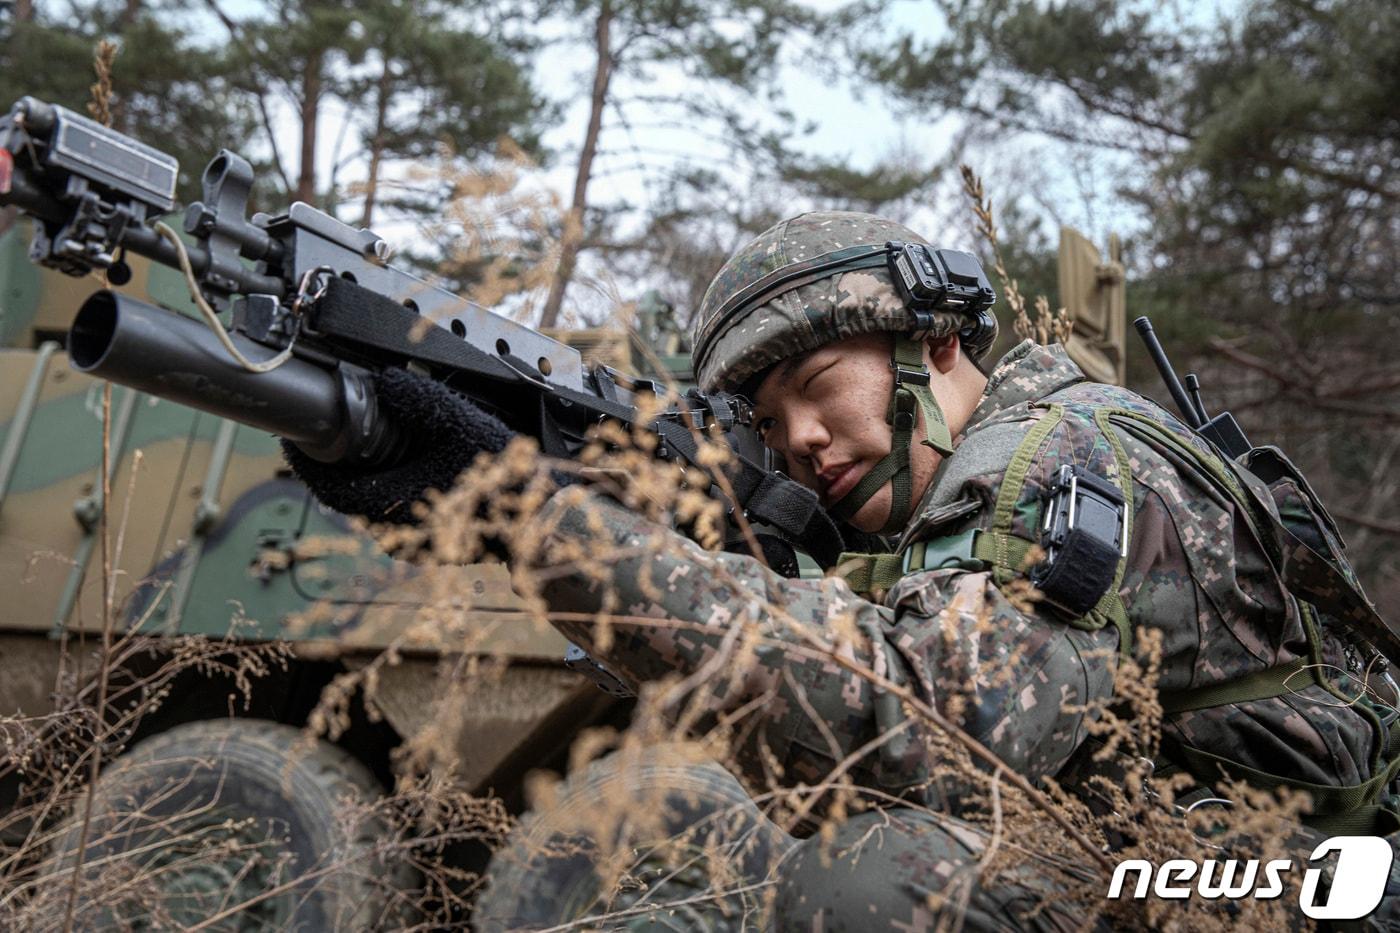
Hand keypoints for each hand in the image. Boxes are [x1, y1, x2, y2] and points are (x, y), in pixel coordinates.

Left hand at [282, 367, 513, 523]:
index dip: (306, 458)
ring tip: (359, 433)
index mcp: (394, 508)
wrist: (540, 520)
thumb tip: (385, 380)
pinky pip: (390, 508)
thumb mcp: (461, 426)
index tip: (294, 431)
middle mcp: (394, 532)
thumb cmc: (504, 480)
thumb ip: (420, 402)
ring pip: (368, 501)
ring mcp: (409, 540)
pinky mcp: (425, 539)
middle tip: (328, 421)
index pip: (331, 486)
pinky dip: (384, 481)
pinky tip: (396, 457)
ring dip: (360, 469)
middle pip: (347, 492)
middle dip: (334, 457)